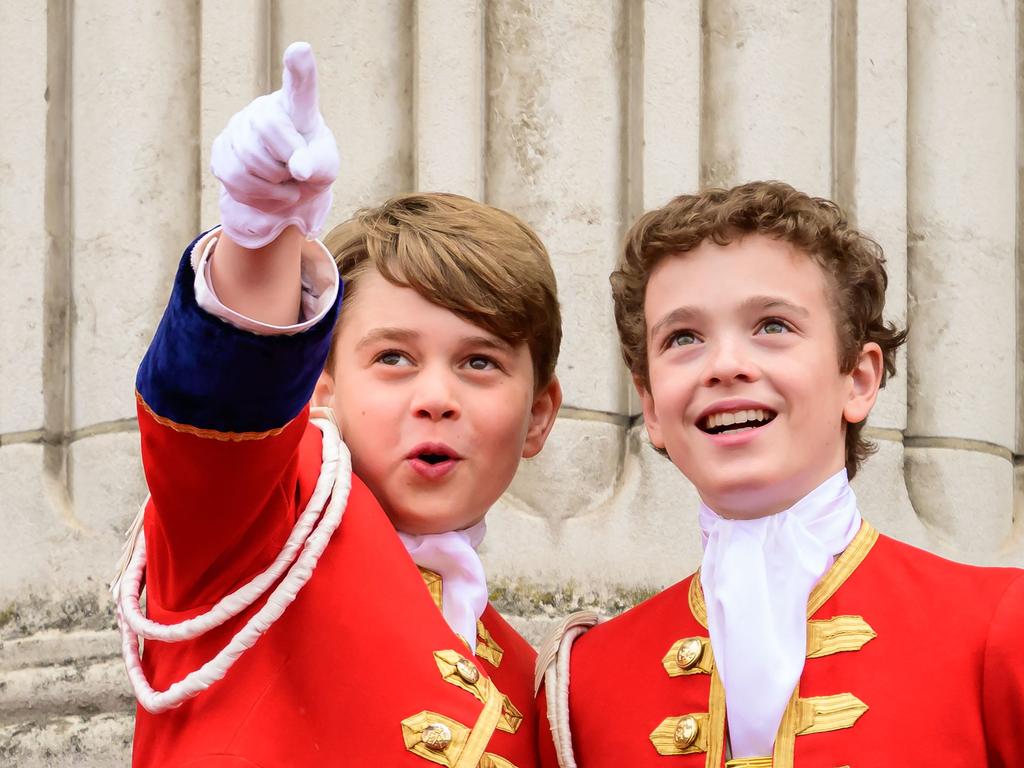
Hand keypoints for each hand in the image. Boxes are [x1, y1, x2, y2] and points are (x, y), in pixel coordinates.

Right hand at [211, 42, 339, 248]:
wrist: (286, 189)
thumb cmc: (312, 168)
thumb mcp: (326, 167)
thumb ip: (318, 164)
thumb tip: (298, 168)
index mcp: (296, 107)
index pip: (299, 86)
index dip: (300, 68)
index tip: (301, 50)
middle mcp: (263, 108)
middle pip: (267, 127)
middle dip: (285, 159)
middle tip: (297, 172)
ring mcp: (238, 127)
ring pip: (248, 157)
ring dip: (273, 183)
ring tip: (284, 181)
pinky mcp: (221, 150)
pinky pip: (234, 176)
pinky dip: (257, 193)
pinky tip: (269, 190)